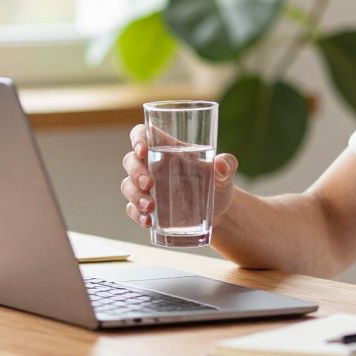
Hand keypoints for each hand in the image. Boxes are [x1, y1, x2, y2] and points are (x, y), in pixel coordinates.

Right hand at [120, 123, 237, 229]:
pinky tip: (148, 221)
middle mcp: (153, 166)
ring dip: (134, 196)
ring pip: (127, 185)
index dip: (137, 138)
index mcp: (168, 149)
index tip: (142, 150)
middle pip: (130, 160)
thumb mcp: (225, 173)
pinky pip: (132, 209)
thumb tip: (221, 164)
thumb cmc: (218, 184)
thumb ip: (227, 164)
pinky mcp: (148, 208)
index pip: (143, 134)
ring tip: (150, 208)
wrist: (220, 213)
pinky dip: (136, 214)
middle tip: (150, 184)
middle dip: (136, 172)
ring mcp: (148, 188)